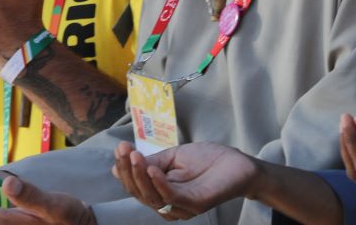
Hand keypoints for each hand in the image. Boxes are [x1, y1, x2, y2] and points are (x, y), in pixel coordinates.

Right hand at [112, 141, 256, 219]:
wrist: (236, 162)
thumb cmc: (206, 160)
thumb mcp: (172, 158)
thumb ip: (151, 162)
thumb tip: (121, 164)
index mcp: (160, 192)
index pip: (136, 185)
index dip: (125, 169)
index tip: (119, 148)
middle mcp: (168, 204)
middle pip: (140, 194)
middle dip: (128, 172)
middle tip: (123, 150)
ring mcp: (182, 207)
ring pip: (152, 197)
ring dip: (140, 176)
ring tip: (134, 156)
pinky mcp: (196, 204)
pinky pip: (173, 197)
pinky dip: (159, 183)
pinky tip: (152, 169)